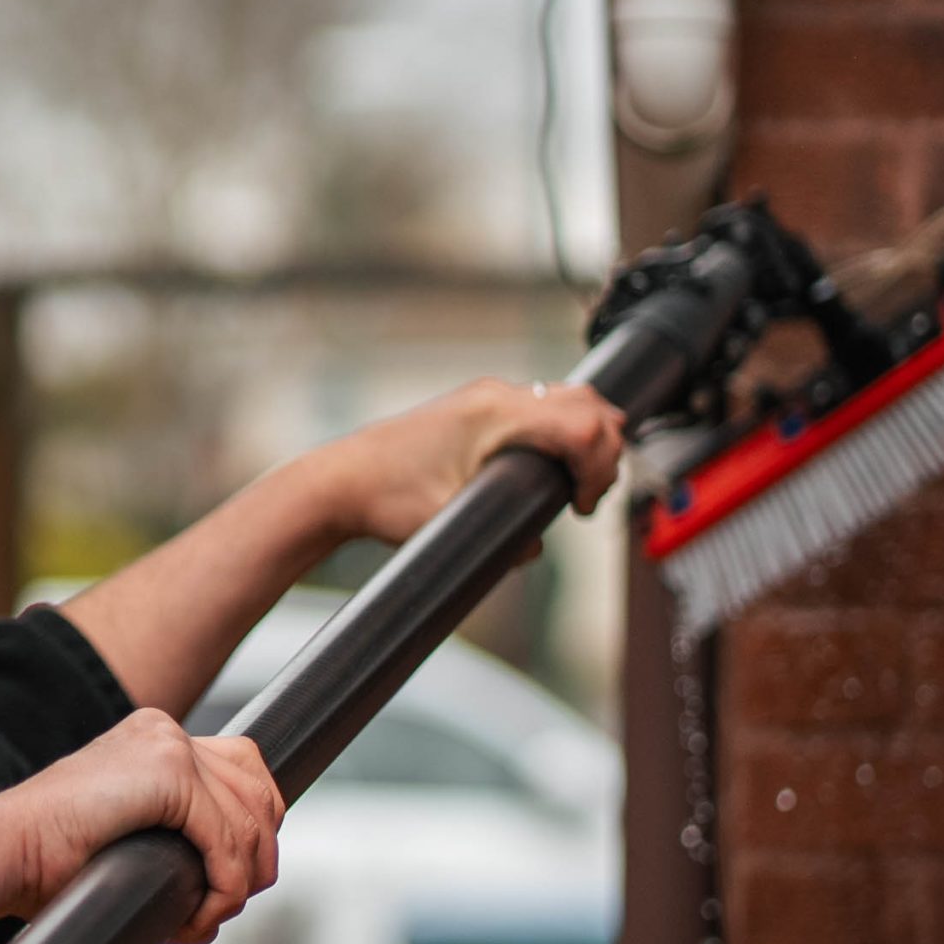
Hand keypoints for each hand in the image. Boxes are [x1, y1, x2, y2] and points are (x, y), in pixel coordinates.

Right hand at [0, 709, 285, 943]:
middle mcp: (164, 731)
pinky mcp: (168, 772)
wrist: (4, 855)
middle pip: (258, 787)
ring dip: (239, 882)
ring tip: (203, 918)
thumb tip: (229, 887)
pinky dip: (224, 886)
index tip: (236, 879)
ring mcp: (167, 745)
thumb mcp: (125, 845)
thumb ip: (173, 847)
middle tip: (227, 903)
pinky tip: (199, 914)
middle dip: (258, 854)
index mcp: (152, 739)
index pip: (241, 768)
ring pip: (249, 818)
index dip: (253, 826)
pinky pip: (227, 839)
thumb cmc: (47, 866)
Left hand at [315, 379, 627, 548]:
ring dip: (587, 439)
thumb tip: (535, 547)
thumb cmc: (383, 497)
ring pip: (568, 400)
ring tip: (576, 485)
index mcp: (495, 413)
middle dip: (604, 450)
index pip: (583, 424)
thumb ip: (501, 539)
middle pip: (587, 403)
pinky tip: (550, 470)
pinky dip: (563, 433)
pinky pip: (542, 408)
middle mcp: (496, 396)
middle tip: (587, 497)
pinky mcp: (478, 409)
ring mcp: (487, 398)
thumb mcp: (448, 524)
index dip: (600, 466)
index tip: (583, 506)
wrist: (339, 482)